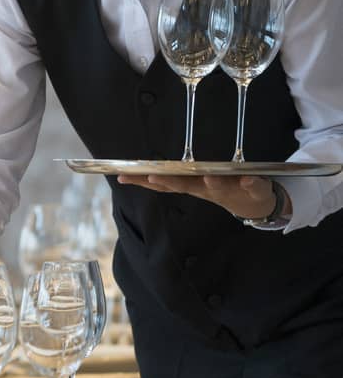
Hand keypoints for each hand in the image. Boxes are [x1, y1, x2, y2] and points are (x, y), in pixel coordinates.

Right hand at [116, 174, 282, 219]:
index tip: (123, 176)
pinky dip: (250, 183)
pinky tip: (248, 178)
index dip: (143, 181)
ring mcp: (229, 189)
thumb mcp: (195, 184)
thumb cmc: (220, 187)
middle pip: (185, 185)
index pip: (163, 182)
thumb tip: (139, 173)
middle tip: (154, 177)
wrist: (253, 204)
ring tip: (207, 178)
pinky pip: (252, 186)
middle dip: (171, 182)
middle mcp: (205, 188)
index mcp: (190, 184)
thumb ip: (172, 179)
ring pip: (217, 187)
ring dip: (212, 184)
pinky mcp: (253, 189)